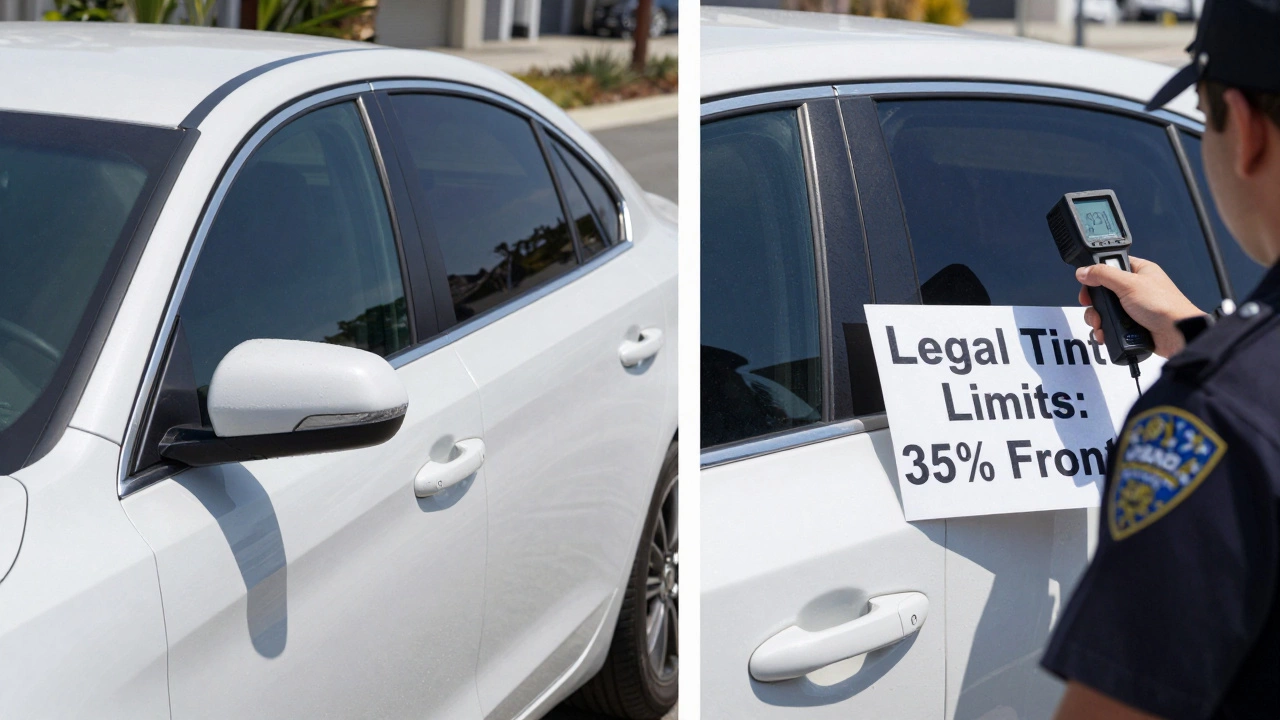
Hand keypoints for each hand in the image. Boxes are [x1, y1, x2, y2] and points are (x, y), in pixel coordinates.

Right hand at [1076, 256, 1203, 357]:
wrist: (1177, 335)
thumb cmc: (1164, 306)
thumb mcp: (1129, 284)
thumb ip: (1103, 275)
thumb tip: (1083, 271)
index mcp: (1139, 271)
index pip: (1110, 266)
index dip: (1096, 274)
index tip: (1087, 283)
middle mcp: (1135, 288)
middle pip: (1103, 291)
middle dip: (1095, 303)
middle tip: (1093, 307)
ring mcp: (1133, 307)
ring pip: (1104, 310)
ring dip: (1098, 319)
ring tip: (1100, 325)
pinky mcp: (1131, 324)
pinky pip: (1111, 325)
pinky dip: (1105, 330)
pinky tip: (1105, 333)